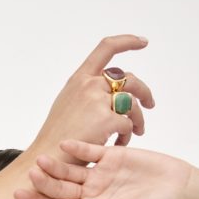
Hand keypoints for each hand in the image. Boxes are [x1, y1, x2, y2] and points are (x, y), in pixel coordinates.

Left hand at [14, 140, 192, 198]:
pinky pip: (89, 151)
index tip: (21, 197)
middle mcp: (90, 193)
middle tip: (29, 176)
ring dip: (55, 166)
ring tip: (41, 161)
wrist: (179, 189)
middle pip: (60, 188)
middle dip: (43, 184)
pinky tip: (65, 145)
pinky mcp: (110, 156)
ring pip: (71, 169)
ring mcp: (99, 174)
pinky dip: (77, 148)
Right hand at [29, 35, 154, 162]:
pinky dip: (128, 135)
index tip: (143, 42)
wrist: (48, 157)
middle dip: (144, 92)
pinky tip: (120, 145)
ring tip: (138, 131)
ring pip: (132, 102)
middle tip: (150, 104)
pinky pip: (128, 124)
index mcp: (79, 78)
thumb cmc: (57, 137)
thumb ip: (84, 92)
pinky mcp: (106, 120)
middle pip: (129, 79)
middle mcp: (89, 85)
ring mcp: (97, 101)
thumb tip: (104, 92)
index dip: (127, 41)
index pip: (106, 48)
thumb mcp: (66, 103)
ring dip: (140, 117)